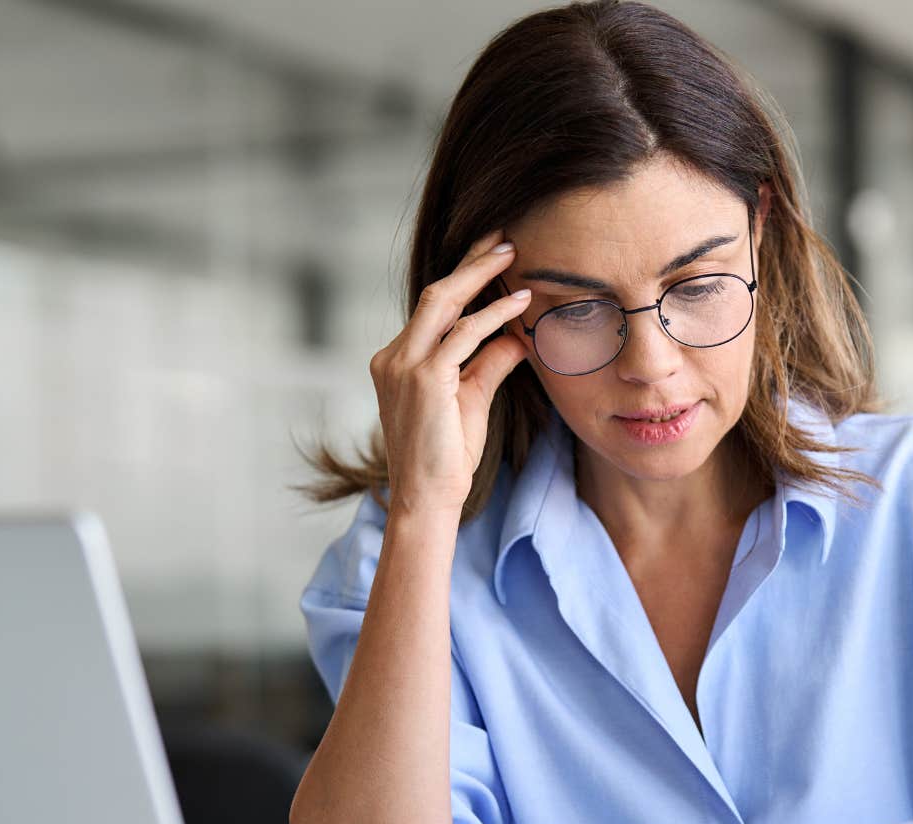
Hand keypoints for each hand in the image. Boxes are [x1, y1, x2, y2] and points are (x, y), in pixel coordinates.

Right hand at [369, 229, 532, 517]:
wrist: (426, 499)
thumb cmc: (446, 458)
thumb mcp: (471, 401)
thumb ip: (488, 364)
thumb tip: (517, 337)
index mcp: (396, 360)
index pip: (431, 308)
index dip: (463, 279)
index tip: (493, 255)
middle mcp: (392, 357)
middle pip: (434, 293)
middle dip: (470, 262)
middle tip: (504, 236)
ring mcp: (403, 366)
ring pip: (443, 303)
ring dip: (482, 276)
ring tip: (514, 255)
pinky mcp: (423, 379)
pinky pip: (463, 335)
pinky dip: (493, 316)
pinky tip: (519, 304)